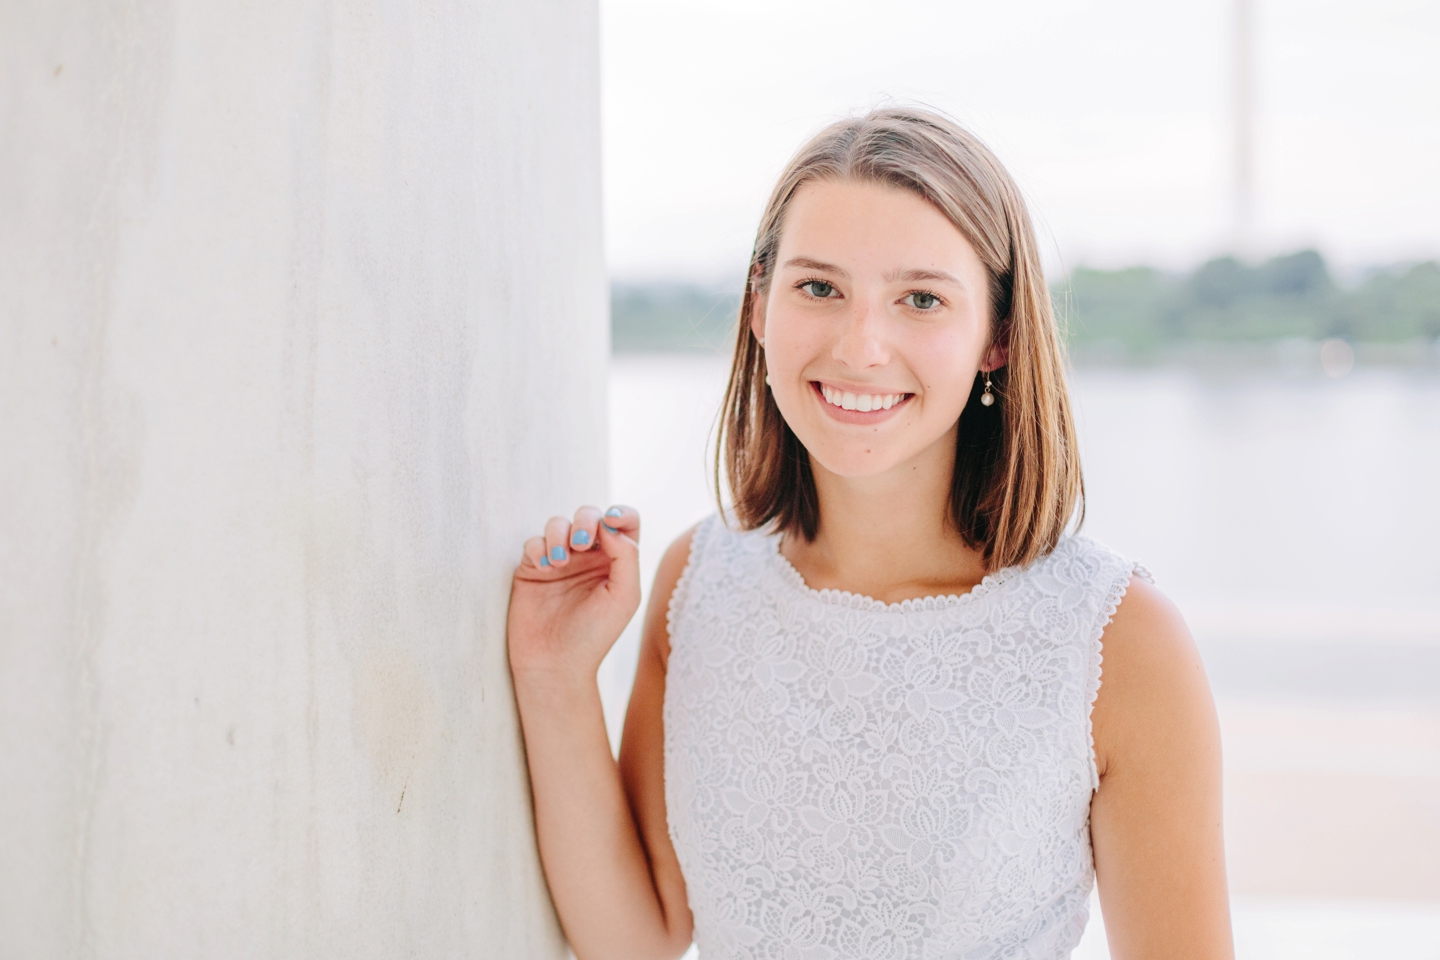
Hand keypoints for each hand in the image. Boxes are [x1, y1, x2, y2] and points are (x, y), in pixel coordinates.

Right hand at [508, 505, 641, 682]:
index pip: (623, 523)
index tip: (612, 520)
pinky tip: (545, 568)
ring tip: (559, 562)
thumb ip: (626, 556)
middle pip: (589, 516)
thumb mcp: (625, 596)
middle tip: (581, 544)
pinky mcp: (532, 569)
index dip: (620, 513)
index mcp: (616, 562)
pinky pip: (533, 542)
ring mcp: (559, 561)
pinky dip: (538, 548)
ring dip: (559, 534)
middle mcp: (588, 557)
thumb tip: (608, 523)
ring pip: (558, 523)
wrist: (555, 663)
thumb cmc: (595, 634)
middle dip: (585, 520)